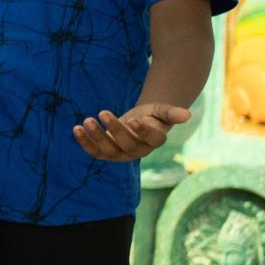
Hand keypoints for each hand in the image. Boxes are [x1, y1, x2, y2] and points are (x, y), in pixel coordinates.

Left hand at [73, 102, 190, 161]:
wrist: (138, 121)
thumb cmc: (153, 115)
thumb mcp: (162, 110)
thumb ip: (172, 112)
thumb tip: (188, 114)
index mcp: (155, 140)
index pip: (150, 139)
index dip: (142, 130)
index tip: (133, 119)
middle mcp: (138, 151)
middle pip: (126, 144)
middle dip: (114, 129)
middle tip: (102, 112)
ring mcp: (121, 155)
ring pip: (108, 150)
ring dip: (95, 136)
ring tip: (86, 120)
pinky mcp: (107, 154)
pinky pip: (95, 152)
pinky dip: (84, 142)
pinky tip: (76, 129)